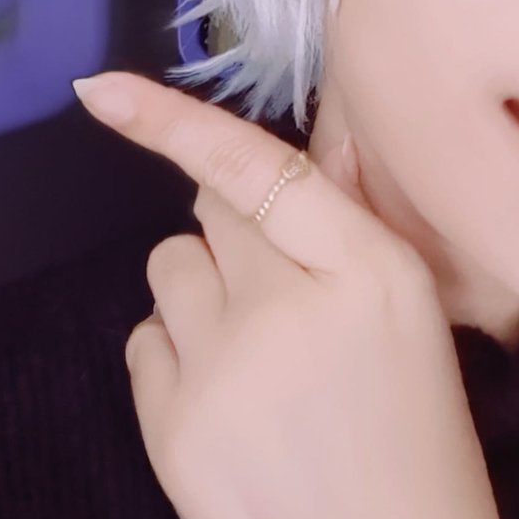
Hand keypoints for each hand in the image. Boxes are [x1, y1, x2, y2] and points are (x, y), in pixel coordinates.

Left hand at [72, 71, 500, 518]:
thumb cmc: (417, 429)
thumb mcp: (412, 309)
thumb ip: (356, 221)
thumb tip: (321, 148)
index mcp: (371, 268)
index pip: (258, 169)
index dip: (173, 121)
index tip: (102, 89)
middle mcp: (291, 306)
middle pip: (212, 210)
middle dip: (236, 228)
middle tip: (278, 287)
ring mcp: (224, 368)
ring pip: (170, 266)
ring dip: (202, 285)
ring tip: (252, 346)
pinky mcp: (173, 427)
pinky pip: (144, 337)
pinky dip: (176, 349)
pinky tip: (225, 393)